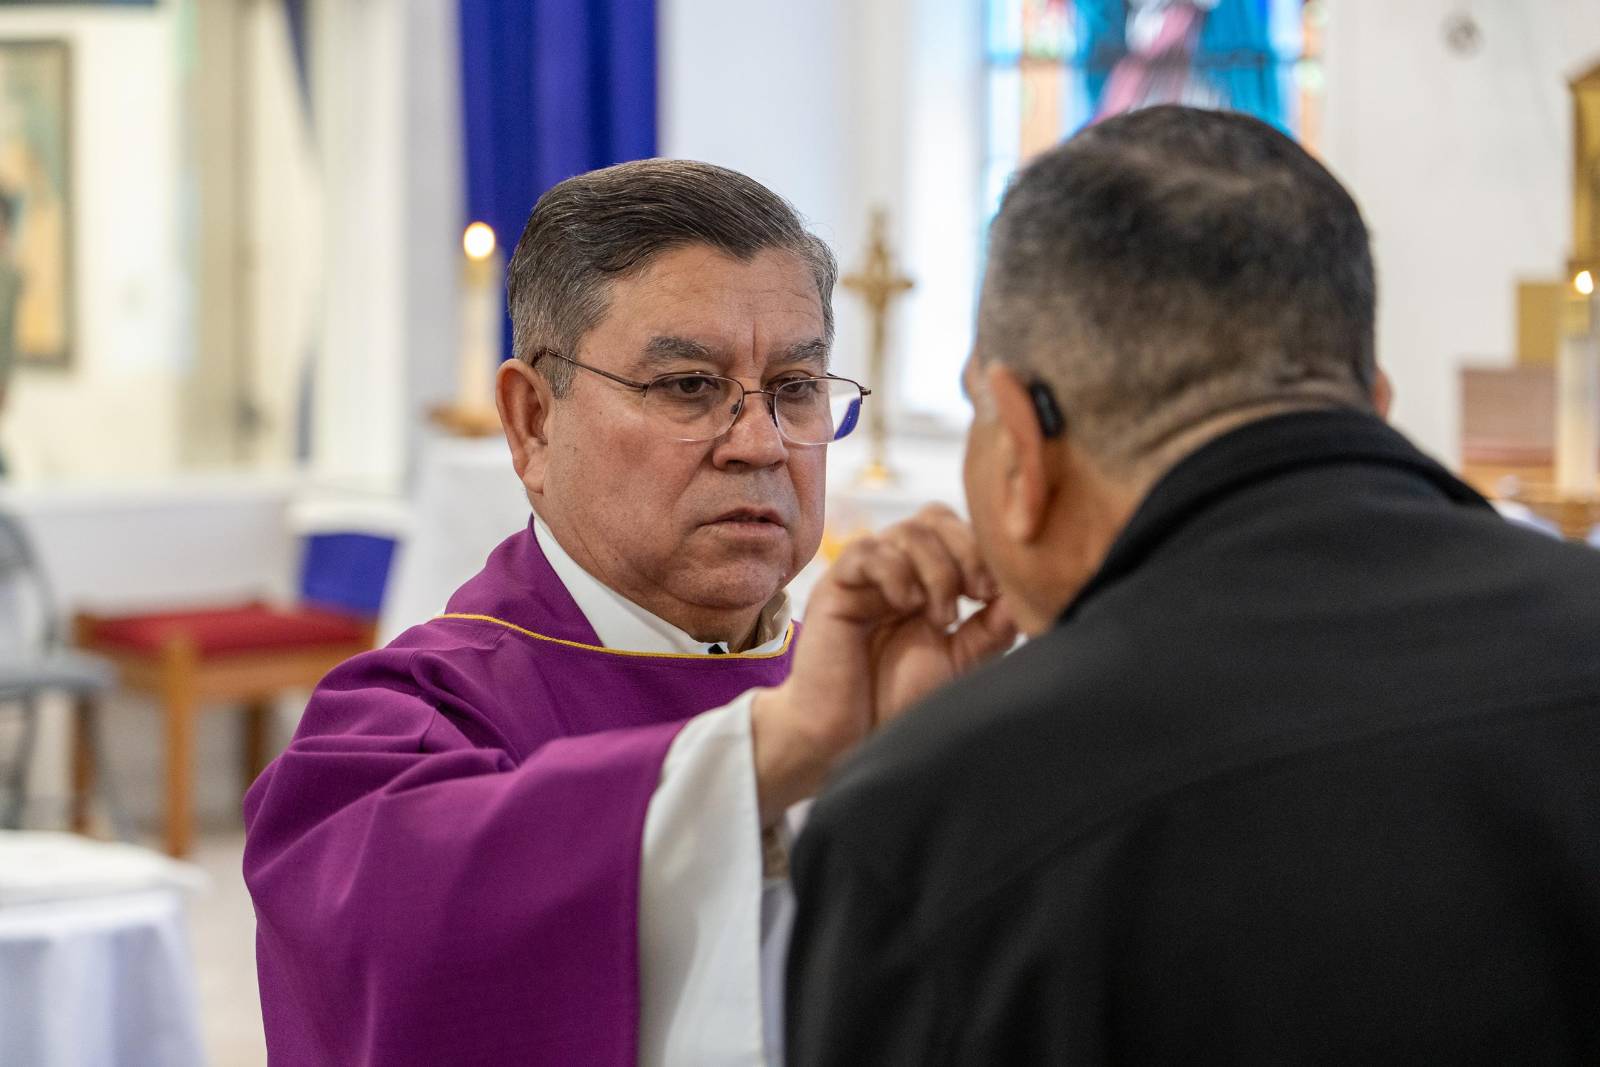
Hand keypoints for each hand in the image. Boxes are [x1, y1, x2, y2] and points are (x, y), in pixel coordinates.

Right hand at [750, 505, 1015, 824]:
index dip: (982, 549)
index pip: (957, 531)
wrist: (851, 738)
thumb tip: (1023, 589)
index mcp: (927, 583)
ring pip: (907, 532)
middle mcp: (897, 572)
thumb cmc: (900, 704)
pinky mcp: (836, 588)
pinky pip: (867, 552)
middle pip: (934, 519)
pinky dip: (896, 572)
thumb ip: (992, 626)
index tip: (996, 592)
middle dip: (965, 550)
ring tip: (941, 618)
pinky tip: (906, 606)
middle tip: (978, 594)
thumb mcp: (962, 662)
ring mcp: (866, 578)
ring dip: (936, 570)